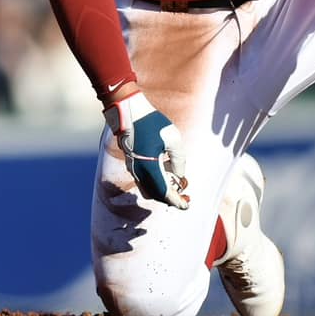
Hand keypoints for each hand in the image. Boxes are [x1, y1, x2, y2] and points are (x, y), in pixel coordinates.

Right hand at [106, 91, 191, 208]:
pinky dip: (155, 182)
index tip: (187, 204)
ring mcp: (133, 167)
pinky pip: (143, 180)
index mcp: (149, 168)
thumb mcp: (173, 139)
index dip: (177, 201)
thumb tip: (178, 175)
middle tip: (184, 195)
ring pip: (148, 189)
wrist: (128, 111)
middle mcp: (139, 172)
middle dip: (170, 198)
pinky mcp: (131, 162)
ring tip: (176, 182)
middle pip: (156, 195)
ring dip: (162, 190)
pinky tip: (165, 171)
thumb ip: (179, 161)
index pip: (164, 193)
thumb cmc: (151, 122)